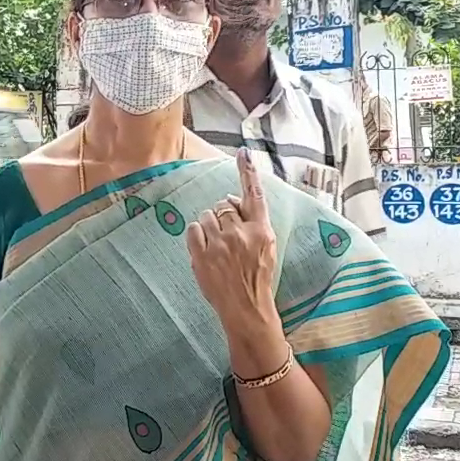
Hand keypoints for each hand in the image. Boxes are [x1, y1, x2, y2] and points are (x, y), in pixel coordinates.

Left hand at [185, 148, 278, 325]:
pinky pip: (193, 229)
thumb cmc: (256, 275)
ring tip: (218, 246)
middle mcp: (241, 234)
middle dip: (224, 215)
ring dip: (210, 226)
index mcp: (262, 231)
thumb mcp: (265, 247)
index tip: (244, 153)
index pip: (256, 196)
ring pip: (207, 215)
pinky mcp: (202, 255)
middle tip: (228, 236)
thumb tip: (230, 200)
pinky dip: (197, 235)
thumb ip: (251, 221)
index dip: (249, 172)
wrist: (246, 308)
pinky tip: (206, 249)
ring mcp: (220, 245)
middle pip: (224, 205)